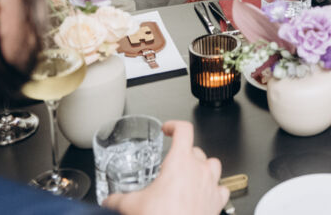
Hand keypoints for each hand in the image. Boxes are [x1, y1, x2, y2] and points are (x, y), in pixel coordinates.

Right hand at [104, 120, 228, 214]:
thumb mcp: (131, 205)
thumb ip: (117, 200)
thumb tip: (109, 201)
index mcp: (180, 162)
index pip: (183, 130)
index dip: (174, 126)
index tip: (168, 129)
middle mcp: (199, 170)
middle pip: (196, 150)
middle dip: (183, 154)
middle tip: (171, 165)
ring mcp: (211, 185)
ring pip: (213, 165)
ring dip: (202, 167)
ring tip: (189, 175)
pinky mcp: (217, 202)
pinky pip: (222, 188)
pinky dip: (214, 189)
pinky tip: (204, 194)